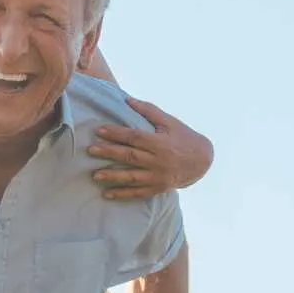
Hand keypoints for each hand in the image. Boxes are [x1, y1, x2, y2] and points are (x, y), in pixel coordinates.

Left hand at [88, 97, 213, 199]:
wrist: (202, 161)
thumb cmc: (183, 137)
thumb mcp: (169, 122)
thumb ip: (149, 111)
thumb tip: (127, 99)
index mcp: (160, 142)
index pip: (134, 137)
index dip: (116, 133)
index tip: (99, 131)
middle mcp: (158, 160)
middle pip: (130, 156)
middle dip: (109, 153)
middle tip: (91, 150)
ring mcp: (158, 176)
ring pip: (132, 177)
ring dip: (113, 176)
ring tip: (95, 175)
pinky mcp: (158, 188)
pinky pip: (138, 192)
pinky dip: (122, 194)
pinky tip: (107, 194)